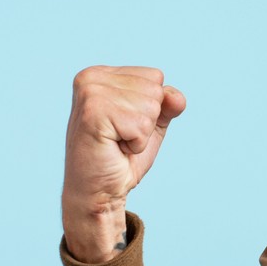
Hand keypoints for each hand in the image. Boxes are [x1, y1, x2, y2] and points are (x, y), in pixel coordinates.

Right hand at [61, 65, 186, 260]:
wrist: (99, 191)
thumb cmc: (121, 158)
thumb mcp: (151, 124)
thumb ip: (167, 104)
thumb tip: (176, 96)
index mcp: (101, 74)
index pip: (155, 76)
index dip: (151, 108)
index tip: (125, 125)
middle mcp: (91, 77)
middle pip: (155, 89)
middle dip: (146, 121)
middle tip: (121, 138)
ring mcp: (90, 93)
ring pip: (150, 106)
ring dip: (141, 134)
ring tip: (117, 143)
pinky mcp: (93, 113)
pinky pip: (141, 125)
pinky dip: (136, 143)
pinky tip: (115, 148)